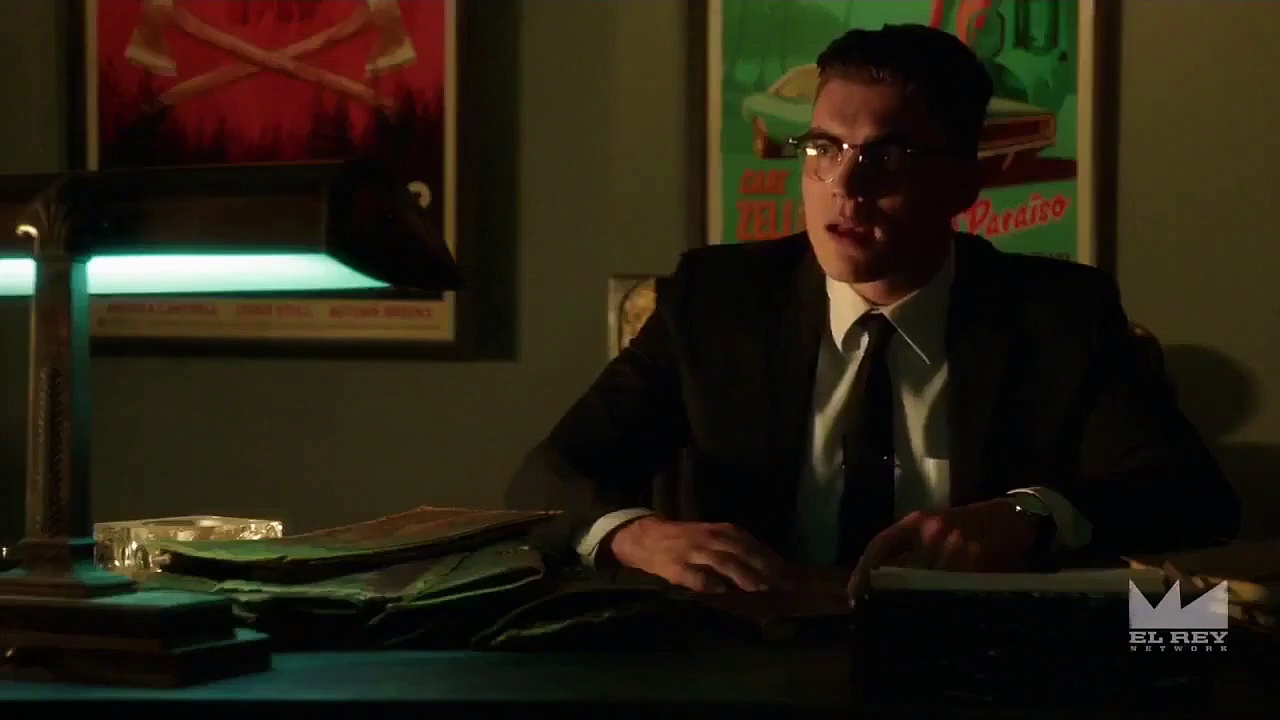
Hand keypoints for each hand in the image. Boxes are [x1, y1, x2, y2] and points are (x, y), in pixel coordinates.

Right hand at [607, 516, 791, 592]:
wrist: (649, 537)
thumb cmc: (688, 539)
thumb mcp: (714, 536)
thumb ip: (737, 548)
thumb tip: (768, 565)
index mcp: (722, 531)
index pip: (751, 544)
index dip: (771, 559)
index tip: (789, 573)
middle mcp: (711, 539)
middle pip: (742, 552)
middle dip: (763, 568)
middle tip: (782, 584)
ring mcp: (694, 552)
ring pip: (722, 562)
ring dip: (742, 575)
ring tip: (758, 588)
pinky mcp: (678, 567)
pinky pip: (695, 576)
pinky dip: (709, 583)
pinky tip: (721, 591)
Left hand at [846, 499, 1038, 597]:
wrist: (1013, 515)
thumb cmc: (968, 523)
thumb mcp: (933, 525)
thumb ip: (909, 548)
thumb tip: (881, 581)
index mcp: (916, 521)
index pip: (880, 545)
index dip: (863, 571)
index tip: (854, 596)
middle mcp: (931, 530)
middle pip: (899, 569)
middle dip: (887, 593)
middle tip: (876, 616)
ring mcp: (955, 544)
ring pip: (924, 581)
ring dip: (912, 603)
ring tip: (900, 623)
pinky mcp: (977, 560)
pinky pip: (952, 586)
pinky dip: (940, 601)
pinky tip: (933, 615)